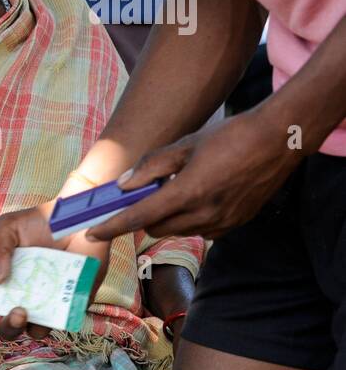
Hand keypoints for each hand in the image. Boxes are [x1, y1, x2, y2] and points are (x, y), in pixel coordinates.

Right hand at [0, 200, 110, 342]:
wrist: (76, 215)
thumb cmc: (39, 221)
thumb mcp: (9, 227)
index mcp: (3, 284)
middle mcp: (24, 298)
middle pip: (8, 327)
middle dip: (7, 327)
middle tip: (17, 311)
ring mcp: (49, 303)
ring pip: (34, 331)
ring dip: (28, 328)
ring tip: (28, 310)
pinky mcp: (73, 303)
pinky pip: (64, 321)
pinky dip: (58, 318)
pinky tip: (57, 300)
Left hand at [88, 110, 299, 241]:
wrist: (278, 140)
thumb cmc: (230, 137)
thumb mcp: (184, 146)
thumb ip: (150, 167)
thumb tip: (124, 186)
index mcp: (188, 192)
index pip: (139, 217)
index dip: (112, 227)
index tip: (92, 233)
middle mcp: (205, 214)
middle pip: (155, 228)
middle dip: (141, 217)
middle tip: (141, 196)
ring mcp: (222, 222)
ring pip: (177, 231)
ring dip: (167, 217)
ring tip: (176, 189)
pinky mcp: (235, 224)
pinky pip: (200, 230)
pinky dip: (188, 220)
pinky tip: (197, 197)